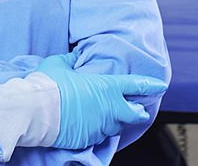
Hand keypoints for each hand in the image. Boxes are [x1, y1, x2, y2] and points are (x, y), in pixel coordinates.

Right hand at [36, 53, 167, 149]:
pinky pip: (98, 136)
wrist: (36, 111)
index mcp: (107, 87)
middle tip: (139, 110)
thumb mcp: (59, 64)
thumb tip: (74, 58)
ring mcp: (101, 126)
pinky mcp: (89, 139)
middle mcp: (110, 108)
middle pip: (134, 113)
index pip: (135, 85)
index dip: (150, 85)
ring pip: (115, 126)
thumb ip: (70, 60)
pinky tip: (89, 126)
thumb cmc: (49, 84)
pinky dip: (97, 131)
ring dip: (113, 121)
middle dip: (138, 111)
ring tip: (105, 117)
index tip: (160, 85)